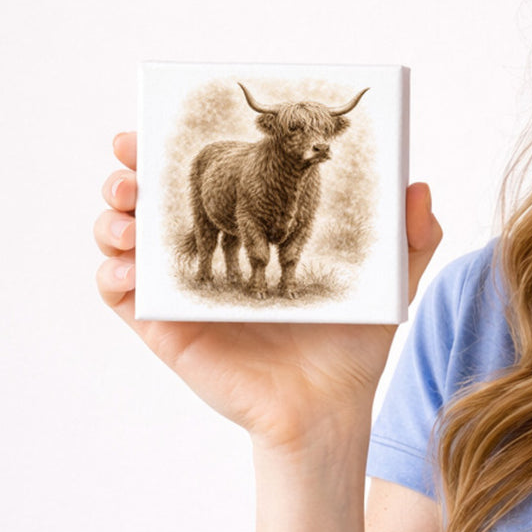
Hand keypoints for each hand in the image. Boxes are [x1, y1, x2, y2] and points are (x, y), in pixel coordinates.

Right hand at [95, 132, 442, 454]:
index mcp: (251, 231)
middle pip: (150, 204)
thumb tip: (419, 186)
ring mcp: (184, 295)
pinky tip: (126, 270)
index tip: (156, 125)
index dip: (174, 152)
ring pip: (126, 245)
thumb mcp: (390, 282)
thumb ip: (413, 235)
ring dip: (112, 222)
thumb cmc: (353, 344)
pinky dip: (112, 277)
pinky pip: (124, 300)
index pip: (204, 179)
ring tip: (128, 218)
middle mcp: (211, 257)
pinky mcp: (169, 332)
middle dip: (129, 177)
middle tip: (130, 167)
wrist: (332, 406)